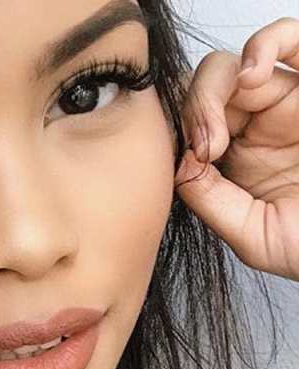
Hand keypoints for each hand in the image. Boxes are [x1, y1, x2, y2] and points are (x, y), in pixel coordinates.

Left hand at [174, 17, 298, 280]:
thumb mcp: (251, 234)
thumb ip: (209, 199)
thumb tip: (178, 164)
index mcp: (234, 161)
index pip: (188, 128)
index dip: (176, 136)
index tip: (187, 164)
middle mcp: (257, 126)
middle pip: (203, 94)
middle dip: (191, 115)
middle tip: (205, 151)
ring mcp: (287, 102)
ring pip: (234, 67)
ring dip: (212, 89)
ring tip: (218, 130)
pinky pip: (292, 39)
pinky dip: (265, 44)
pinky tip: (250, 75)